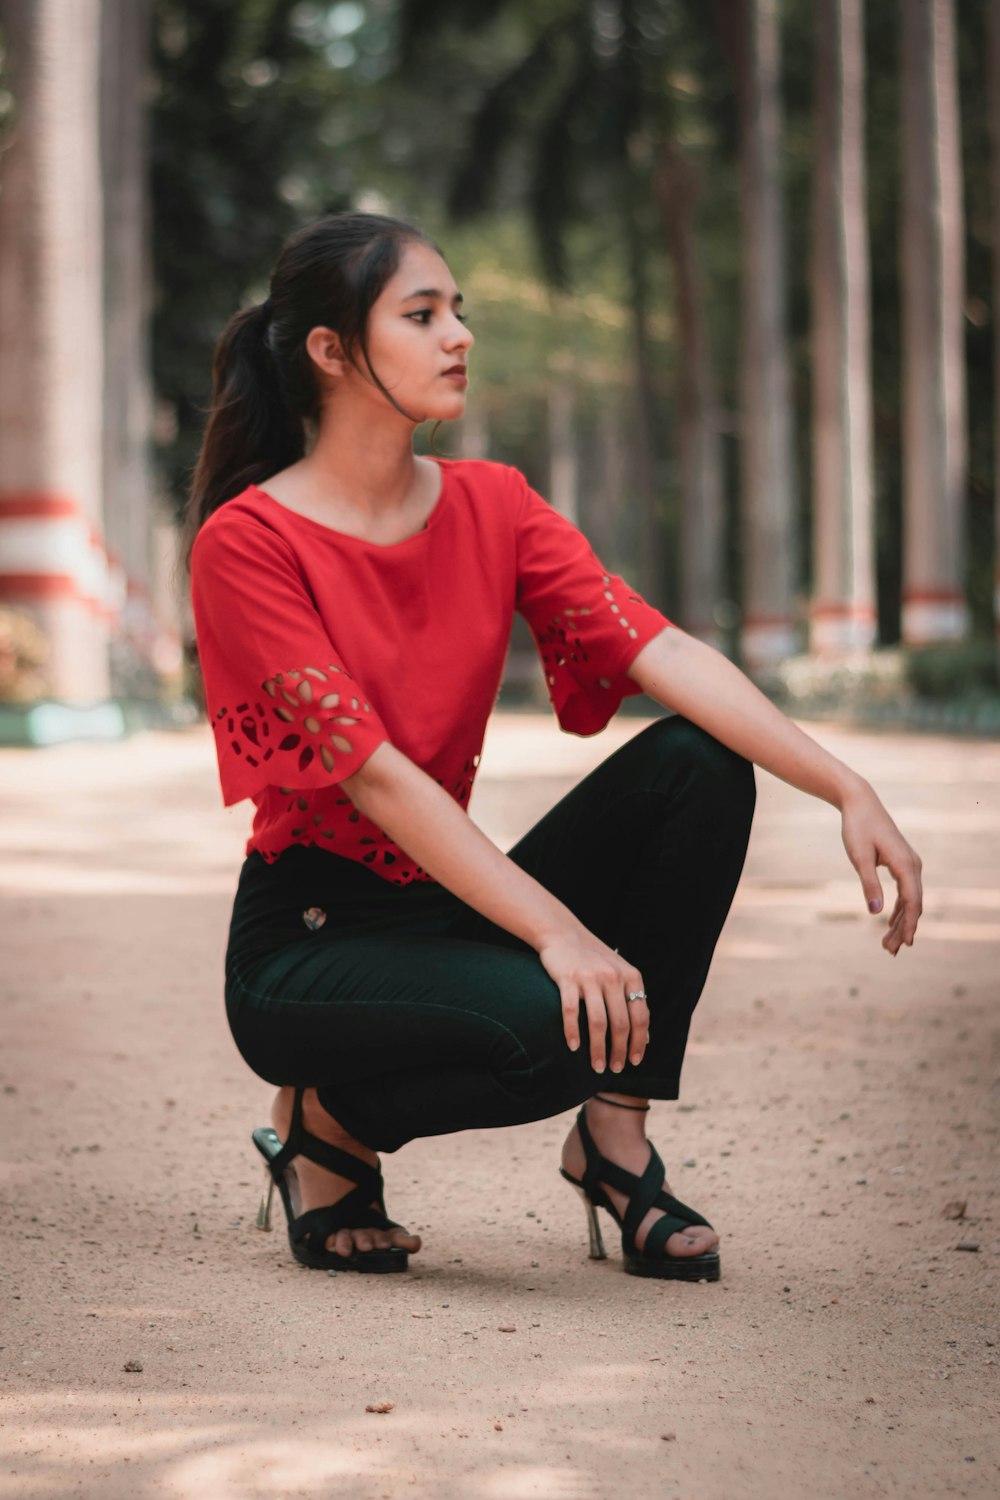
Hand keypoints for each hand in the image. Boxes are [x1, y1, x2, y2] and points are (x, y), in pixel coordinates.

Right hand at [536, 929, 649, 1072]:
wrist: (563, 933)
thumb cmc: (593, 958)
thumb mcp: (620, 972)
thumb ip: (633, 999)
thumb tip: (646, 1038)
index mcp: (631, 977)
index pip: (640, 1017)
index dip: (639, 1042)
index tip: (635, 1062)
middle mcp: (613, 977)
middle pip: (621, 1023)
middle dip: (619, 1051)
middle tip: (615, 1069)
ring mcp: (590, 978)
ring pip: (598, 1022)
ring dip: (598, 1049)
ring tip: (596, 1066)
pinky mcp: (568, 979)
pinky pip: (571, 1011)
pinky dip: (573, 1032)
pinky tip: (573, 1047)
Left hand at [839, 781, 922, 954]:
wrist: (860, 802)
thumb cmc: (858, 828)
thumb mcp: (859, 858)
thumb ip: (869, 885)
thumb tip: (876, 913)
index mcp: (905, 865)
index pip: (912, 901)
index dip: (908, 924)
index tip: (904, 944)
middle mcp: (913, 865)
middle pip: (913, 904)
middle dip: (902, 928)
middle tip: (888, 951)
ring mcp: (910, 863)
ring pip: (910, 899)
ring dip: (900, 921)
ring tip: (888, 943)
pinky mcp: (902, 862)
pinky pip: (906, 890)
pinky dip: (899, 907)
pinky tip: (890, 920)